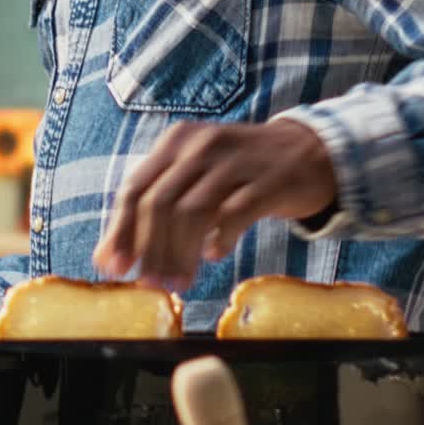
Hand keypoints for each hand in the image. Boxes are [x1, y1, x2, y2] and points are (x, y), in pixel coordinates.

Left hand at [93, 118, 335, 288]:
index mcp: (177, 141)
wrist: (309, 151)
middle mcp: (202, 145)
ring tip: (179, 282)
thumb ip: (162, 204)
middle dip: (149, 250)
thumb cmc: (242, 170)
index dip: (120, 231)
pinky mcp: (268, 180)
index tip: (113, 268)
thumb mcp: (198, 172)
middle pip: (160, 203)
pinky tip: (214, 255)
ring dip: (179, 254)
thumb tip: (116, 255)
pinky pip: (234, 214)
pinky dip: (219, 240)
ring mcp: (236, 161)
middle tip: (150, 283)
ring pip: (192, 212)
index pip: (136, 188)